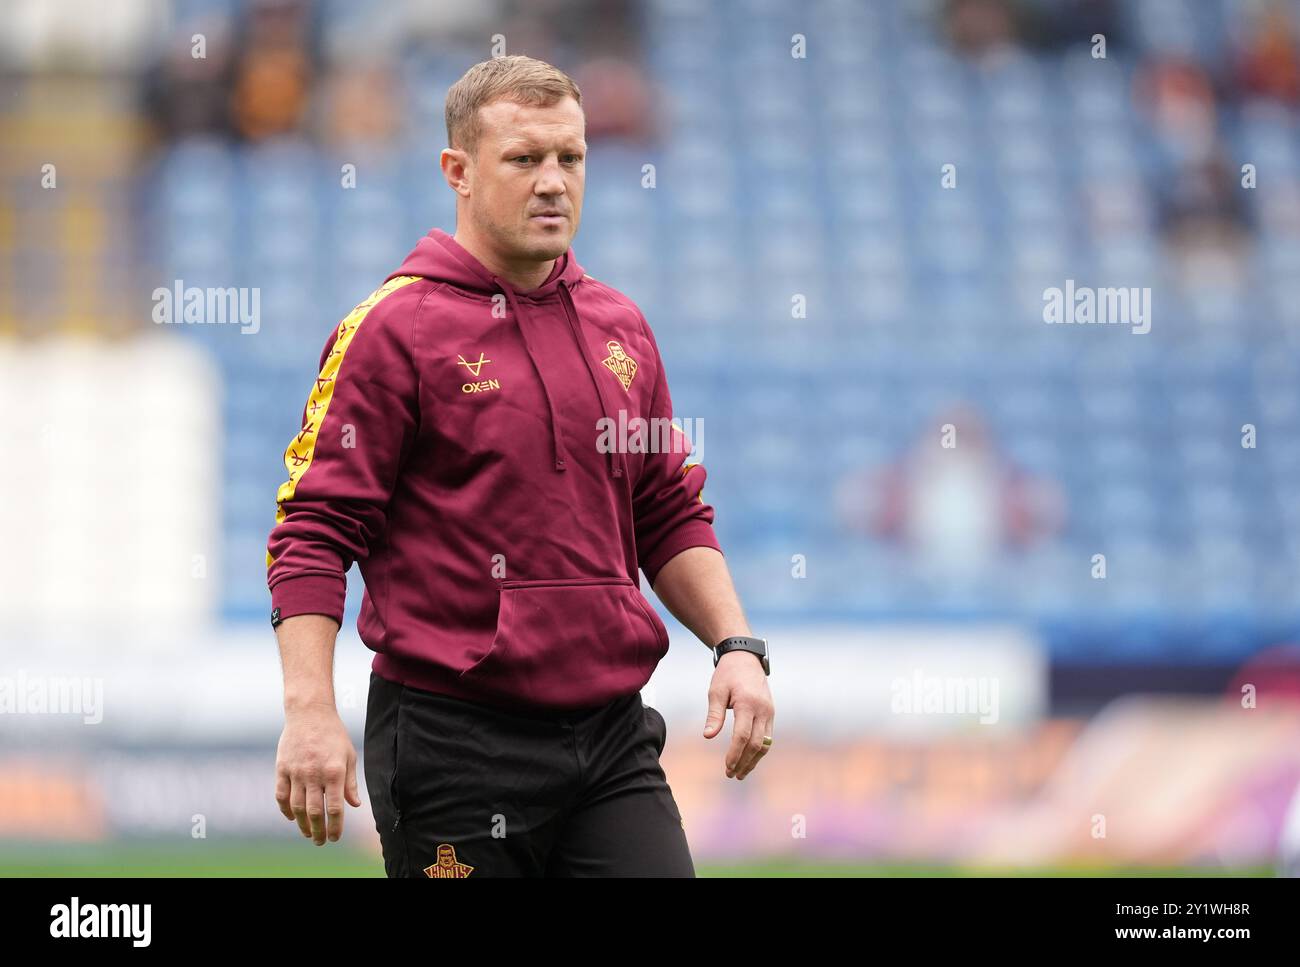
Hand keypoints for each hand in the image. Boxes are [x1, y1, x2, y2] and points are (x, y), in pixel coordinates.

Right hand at [274, 702, 361, 844]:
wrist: (310, 714)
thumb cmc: (333, 735)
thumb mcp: (349, 756)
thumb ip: (350, 782)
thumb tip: (355, 805)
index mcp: (334, 772)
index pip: (335, 808)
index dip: (335, 826)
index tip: (335, 837)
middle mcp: (314, 774)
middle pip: (314, 812)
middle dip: (318, 831)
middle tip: (320, 842)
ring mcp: (296, 771)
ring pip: (296, 807)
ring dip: (302, 824)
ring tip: (308, 834)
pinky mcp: (282, 768)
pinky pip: (281, 795)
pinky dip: (285, 809)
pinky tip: (292, 817)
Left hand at [703, 650, 773, 779]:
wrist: (745, 658)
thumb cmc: (727, 674)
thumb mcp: (716, 691)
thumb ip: (714, 714)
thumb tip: (708, 736)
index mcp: (747, 703)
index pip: (742, 736)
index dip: (735, 754)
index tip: (726, 767)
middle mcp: (763, 710)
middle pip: (757, 744)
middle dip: (744, 762)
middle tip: (731, 775)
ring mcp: (770, 712)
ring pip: (765, 743)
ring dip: (753, 760)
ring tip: (740, 773)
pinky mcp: (771, 713)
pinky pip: (768, 737)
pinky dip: (759, 751)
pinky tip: (749, 760)